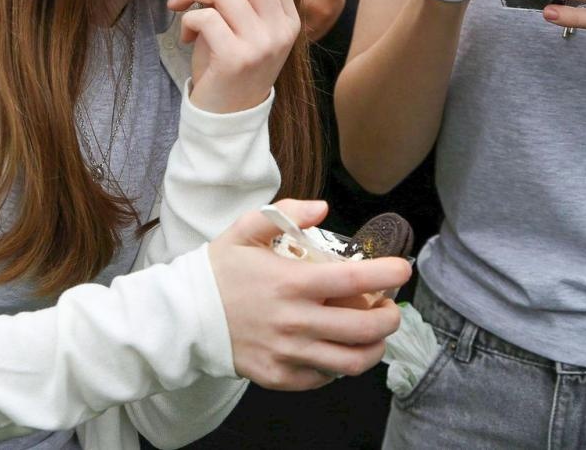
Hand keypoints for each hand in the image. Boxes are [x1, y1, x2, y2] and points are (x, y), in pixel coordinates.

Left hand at [166, 0, 300, 113]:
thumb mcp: (231, 23)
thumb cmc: (228, 67)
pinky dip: (187, 18)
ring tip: (178, 4)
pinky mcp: (237, 58)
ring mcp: (262, 45)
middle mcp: (282, 29)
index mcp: (288, 18)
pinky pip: (205, 17)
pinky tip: (185, 33)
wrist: (226, 119)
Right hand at [209, 199, 410, 389]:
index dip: (387, 275)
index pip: (354, 281)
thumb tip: (323, 208)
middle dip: (390, 318)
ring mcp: (288, 353)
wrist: (183, 317)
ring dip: (374, 348)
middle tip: (390, 307)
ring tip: (375, 334)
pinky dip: (339, 365)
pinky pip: (324, 377)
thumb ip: (286, 211)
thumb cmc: (217, 271)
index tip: (403, 269)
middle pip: (364, 328)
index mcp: (290, 282)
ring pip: (351, 362)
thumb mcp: (245, 228)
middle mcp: (294, 321)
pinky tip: (337, 348)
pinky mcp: (279, 376)